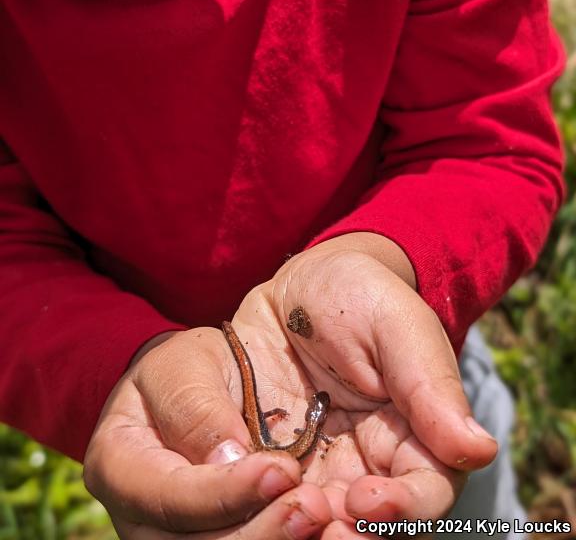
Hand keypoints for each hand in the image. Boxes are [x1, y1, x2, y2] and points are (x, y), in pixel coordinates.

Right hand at [83, 327, 331, 538]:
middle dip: (258, 533)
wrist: (202, 384)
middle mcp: (143, 518)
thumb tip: (225, 459)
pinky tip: (327, 525)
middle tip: (311, 505)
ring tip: (320, 513)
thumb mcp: (182, 363)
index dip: (220, 494)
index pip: (163, 497)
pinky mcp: (225, 534)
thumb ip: (194, 406)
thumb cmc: (185, 368)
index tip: (279, 470)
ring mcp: (181, 535)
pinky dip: (289, 539)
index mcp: (120, 465)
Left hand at [231, 237, 497, 537]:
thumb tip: (479, 449)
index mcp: (415, 440)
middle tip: (307, 515)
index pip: (425, 497)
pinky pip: (262, 496)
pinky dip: (250, 500)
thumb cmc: (362, 297)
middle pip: (365, 528)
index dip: (404, 511)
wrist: (302, 287)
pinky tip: (235, 485)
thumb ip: (431, 385)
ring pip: (311, 522)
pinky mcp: (268, 466)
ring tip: (269, 508)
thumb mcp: (397, 326)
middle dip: (339, 534)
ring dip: (290, 525)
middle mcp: (368, 470)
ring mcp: (316, 472)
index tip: (365, 502)